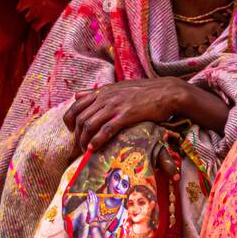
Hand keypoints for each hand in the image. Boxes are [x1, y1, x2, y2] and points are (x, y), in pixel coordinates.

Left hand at [63, 78, 183, 153]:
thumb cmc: (145, 91)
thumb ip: (97, 92)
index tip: (72, 131)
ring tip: (86, 150)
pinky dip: (97, 141)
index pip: (76, 105)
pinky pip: (105, 130)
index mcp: (103, 91)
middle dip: (77, 135)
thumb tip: (77, 95)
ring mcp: (115, 106)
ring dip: (84, 140)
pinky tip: (94, 148)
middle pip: (80, 118)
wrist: (167, 92)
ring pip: (89, 125)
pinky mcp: (126, 115)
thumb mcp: (118, 87)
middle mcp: (105, 98)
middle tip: (80, 145)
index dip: (69, 121)